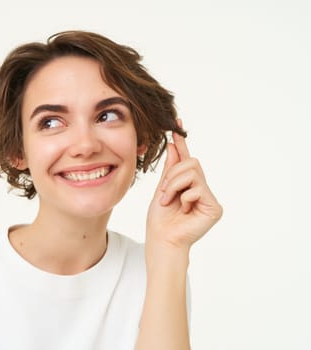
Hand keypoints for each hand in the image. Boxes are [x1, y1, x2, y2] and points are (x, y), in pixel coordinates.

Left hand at [146, 120, 222, 250]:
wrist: (162, 239)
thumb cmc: (160, 219)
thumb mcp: (162, 188)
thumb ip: (171, 168)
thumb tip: (173, 144)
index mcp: (188, 184)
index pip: (185, 159)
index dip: (182, 142)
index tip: (177, 123)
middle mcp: (201, 188)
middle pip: (191, 162)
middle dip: (172, 176)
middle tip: (164, 193)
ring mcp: (209, 198)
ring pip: (193, 172)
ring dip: (174, 186)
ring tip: (170, 202)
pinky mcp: (215, 207)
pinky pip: (197, 188)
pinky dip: (183, 198)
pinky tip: (183, 211)